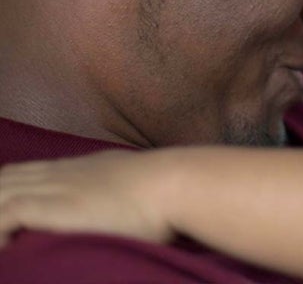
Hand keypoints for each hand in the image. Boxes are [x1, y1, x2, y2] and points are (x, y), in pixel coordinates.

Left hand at [0, 150, 173, 246]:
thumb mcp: (134, 182)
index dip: (10, 187)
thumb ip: (117, 188)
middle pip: (6, 178)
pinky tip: (6, 246)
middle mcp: (62, 172)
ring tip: (5, 239)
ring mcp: (55, 186)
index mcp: (80, 166)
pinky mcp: (52, 204)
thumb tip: (123, 201)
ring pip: (0, 190)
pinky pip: (5, 213)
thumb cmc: (165, 190)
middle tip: (6, 231)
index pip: (26, 171)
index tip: (10, 214)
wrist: (173, 183)